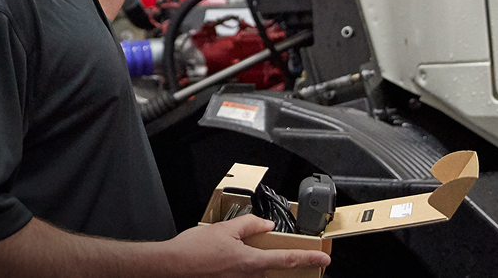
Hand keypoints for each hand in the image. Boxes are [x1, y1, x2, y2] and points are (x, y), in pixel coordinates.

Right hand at [166, 215, 330, 277]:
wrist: (172, 267)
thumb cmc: (194, 250)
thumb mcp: (224, 229)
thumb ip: (249, 225)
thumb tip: (265, 225)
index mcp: (251, 262)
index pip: (286, 259)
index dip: (308, 258)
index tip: (324, 259)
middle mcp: (248, 277)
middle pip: (265, 265)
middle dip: (258, 254)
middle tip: (236, 244)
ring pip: (250, 270)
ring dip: (243, 261)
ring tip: (219, 251)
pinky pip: (238, 274)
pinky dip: (232, 266)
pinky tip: (217, 259)